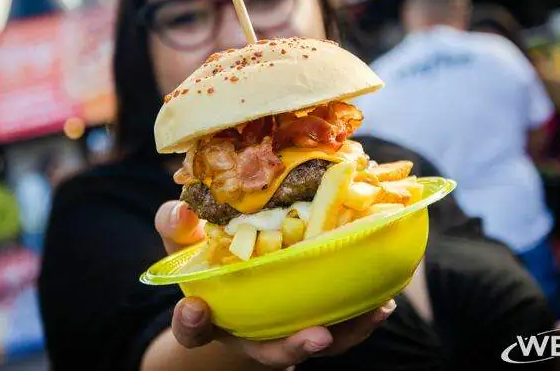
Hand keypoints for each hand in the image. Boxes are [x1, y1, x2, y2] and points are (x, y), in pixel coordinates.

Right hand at [155, 201, 396, 367]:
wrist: (238, 275)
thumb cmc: (211, 258)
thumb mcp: (187, 241)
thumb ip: (177, 225)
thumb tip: (181, 207)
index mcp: (211, 314)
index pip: (193, 327)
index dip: (192, 323)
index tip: (194, 308)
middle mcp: (248, 332)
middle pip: (267, 351)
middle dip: (292, 348)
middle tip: (314, 338)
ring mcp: (281, 331)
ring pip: (313, 343)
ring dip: (344, 334)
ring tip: (374, 312)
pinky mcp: (310, 321)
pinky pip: (338, 328)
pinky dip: (360, 318)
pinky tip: (382, 301)